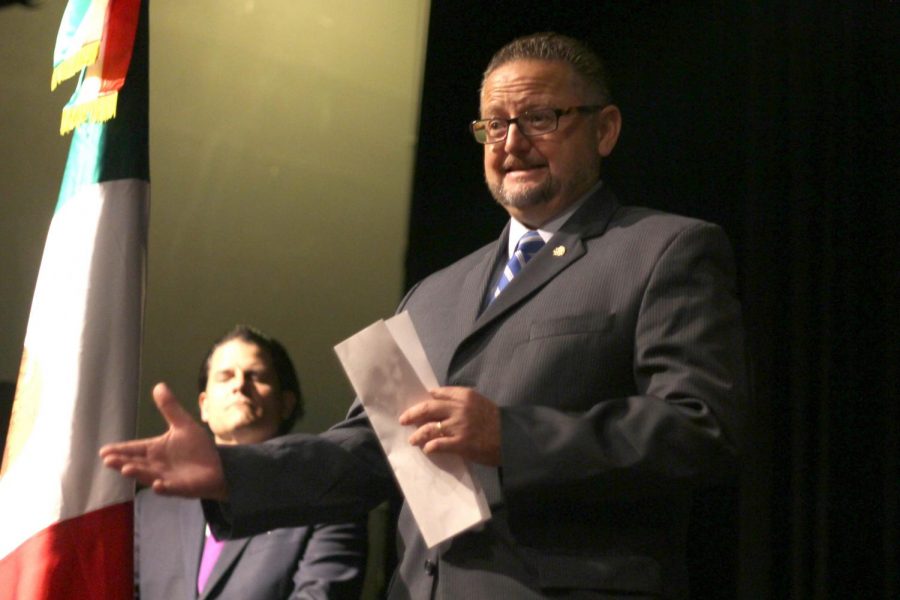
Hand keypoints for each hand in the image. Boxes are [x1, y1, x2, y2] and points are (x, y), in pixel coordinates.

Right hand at [99, 383, 228, 499]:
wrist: (218, 466)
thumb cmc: (197, 448)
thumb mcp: (183, 425)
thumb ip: (170, 408)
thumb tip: (159, 385)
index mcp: (155, 450)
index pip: (134, 449)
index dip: (120, 450)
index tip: (103, 451)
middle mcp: (156, 465)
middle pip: (136, 463)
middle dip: (122, 462)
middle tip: (108, 460)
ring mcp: (167, 478)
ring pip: (149, 476)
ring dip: (139, 473)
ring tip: (126, 469)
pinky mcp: (181, 487)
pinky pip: (171, 489)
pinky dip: (164, 488)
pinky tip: (158, 485)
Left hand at [399, 386, 500, 465]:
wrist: (511, 438)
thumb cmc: (494, 420)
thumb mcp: (478, 402)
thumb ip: (459, 399)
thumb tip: (434, 397)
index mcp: (464, 395)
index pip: (438, 393)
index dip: (425, 399)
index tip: (417, 406)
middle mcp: (460, 408)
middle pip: (428, 408)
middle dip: (412, 414)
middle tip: (403, 419)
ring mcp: (459, 426)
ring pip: (429, 428)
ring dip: (417, 434)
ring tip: (412, 439)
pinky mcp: (461, 443)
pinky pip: (438, 444)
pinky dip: (430, 447)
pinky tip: (427, 449)